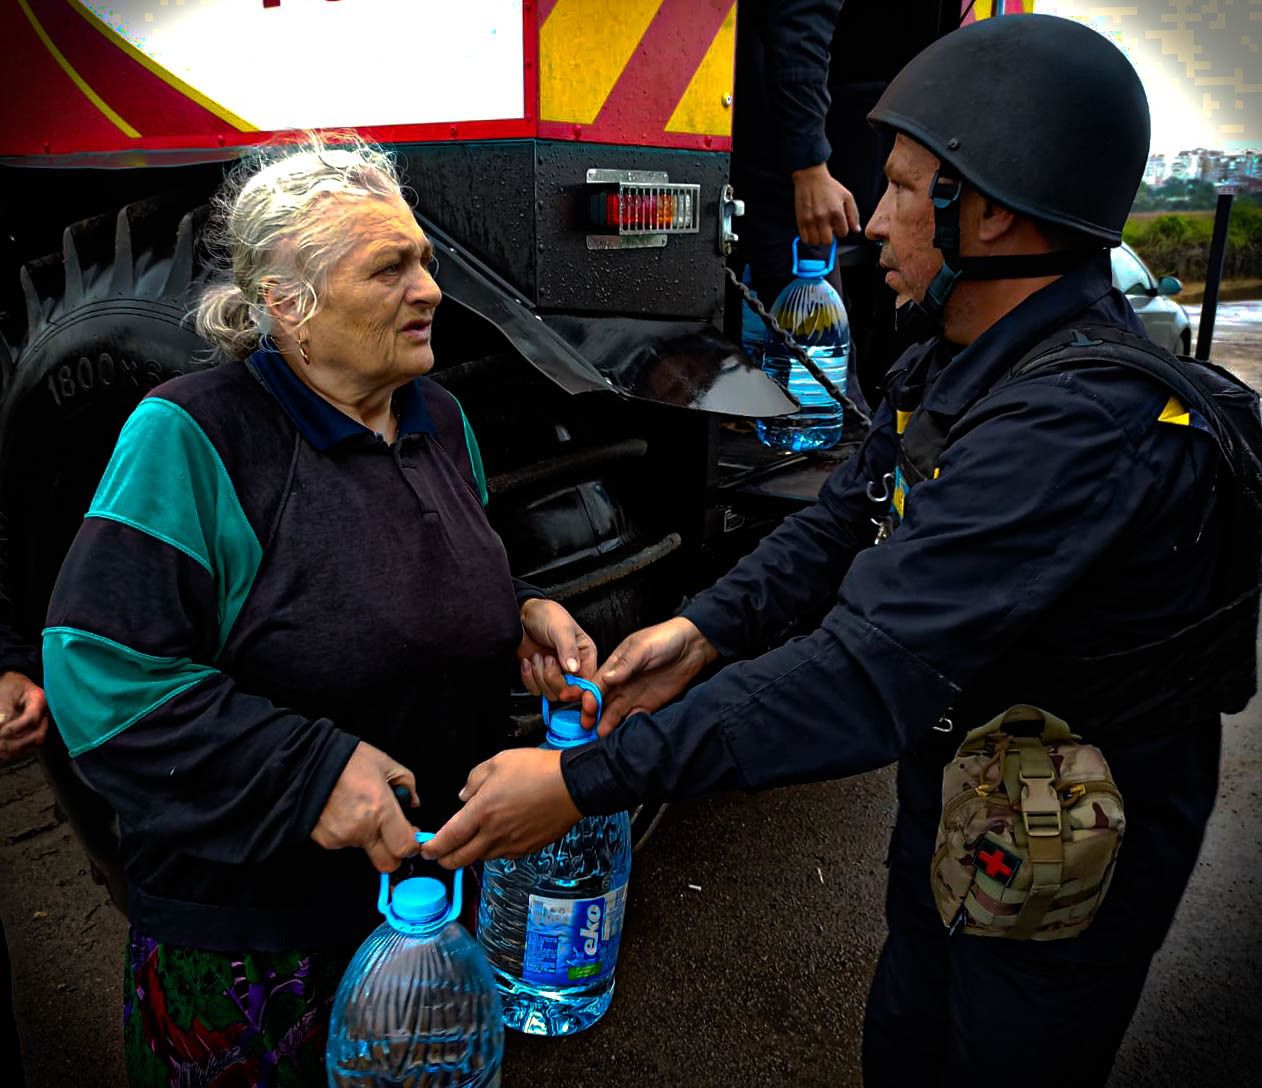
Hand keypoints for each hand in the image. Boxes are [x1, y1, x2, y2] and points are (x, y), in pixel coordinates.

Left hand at [0, 671, 49, 764]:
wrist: (14, 685)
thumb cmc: (10, 686)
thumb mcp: (5, 693)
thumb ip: (4, 711)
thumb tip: (1, 728)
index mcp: (40, 699)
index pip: (31, 718)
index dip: (15, 728)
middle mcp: (45, 714)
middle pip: (38, 734)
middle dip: (17, 744)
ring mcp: (42, 724)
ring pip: (35, 743)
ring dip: (16, 750)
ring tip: (0, 752)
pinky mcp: (35, 731)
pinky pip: (30, 746)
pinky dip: (16, 752)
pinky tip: (3, 754)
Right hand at [310, 741, 419, 872]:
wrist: (306, 762)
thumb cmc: (349, 759)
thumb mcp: (385, 763)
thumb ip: (407, 784)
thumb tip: (413, 804)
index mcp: (381, 809)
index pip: (404, 847)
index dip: (412, 846)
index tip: (411, 836)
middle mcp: (362, 829)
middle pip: (387, 863)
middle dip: (393, 853)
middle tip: (391, 834)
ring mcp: (342, 838)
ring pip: (365, 850)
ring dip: (368, 837)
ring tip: (359, 809)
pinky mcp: (325, 841)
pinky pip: (345, 844)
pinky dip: (349, 832)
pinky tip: (343, 811)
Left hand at [421, 748, 580, 868]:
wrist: (572, 785)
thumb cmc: (537, 770)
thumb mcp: (498, 761)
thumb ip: (474, 779)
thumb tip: (464, 795)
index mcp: (482, 811)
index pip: (449, 838)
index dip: (433, 847)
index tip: (425, 849)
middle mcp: (494, 833)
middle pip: (461, 858)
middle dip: (445, 860)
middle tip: (439, 856)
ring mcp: (512, 843)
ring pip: (481, 858)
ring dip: (469, 855)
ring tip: (466, 845)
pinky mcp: (528, 848)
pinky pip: (503, 854)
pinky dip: (492, 851)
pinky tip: (495, 839)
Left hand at [518, 598, 597, 700]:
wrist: (523, 615)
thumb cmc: (547, 615)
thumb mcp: (561, 629)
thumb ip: (568, 649)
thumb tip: (573, 668)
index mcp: (585, 656)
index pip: (588, 683)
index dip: (577, 690)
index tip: (566, 689)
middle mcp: (573, 668)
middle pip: (568, 692)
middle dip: (553, 678)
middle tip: (548, 658)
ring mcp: (556, 673)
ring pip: (550, 693)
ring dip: (539, 675)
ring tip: (538, 656)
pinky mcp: (539, 677)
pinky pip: (535, 690)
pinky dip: (528, 677)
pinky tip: (528, 661)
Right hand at [586, 616, 716, 736]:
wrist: (693, 646)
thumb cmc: (666, 639)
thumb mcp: (643, 647)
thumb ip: (625, 664)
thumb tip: (606, 678)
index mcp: (615, 665)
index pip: (597, 684)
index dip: (589, 696)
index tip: (588, 708)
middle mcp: (621, 682)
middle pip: (602, 701)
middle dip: (593, 714)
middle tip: (587, 728)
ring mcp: (635, 694)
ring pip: (615, 712)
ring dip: (607, 723)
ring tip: (601, 736)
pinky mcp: (649, 703)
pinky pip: (634, 717)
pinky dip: (627, 725)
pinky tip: (623, 732)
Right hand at [792, 164, 860, 244]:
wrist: (811, 178)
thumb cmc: (829, 186)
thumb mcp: (847, 197)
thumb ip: (853, 215)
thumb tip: (856, 230)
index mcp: (836, 212)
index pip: (842, 233)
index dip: (842, 230)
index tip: (838, 225)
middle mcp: (823, 217)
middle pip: (828, 241)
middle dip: (830, 238)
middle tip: (829, 231)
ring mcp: (810, 220)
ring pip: (815, 242)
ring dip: (819, 239)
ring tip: (820, 231)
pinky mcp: (801, 220)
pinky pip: (805, 238)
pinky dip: (809, 238)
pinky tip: (812, 231)